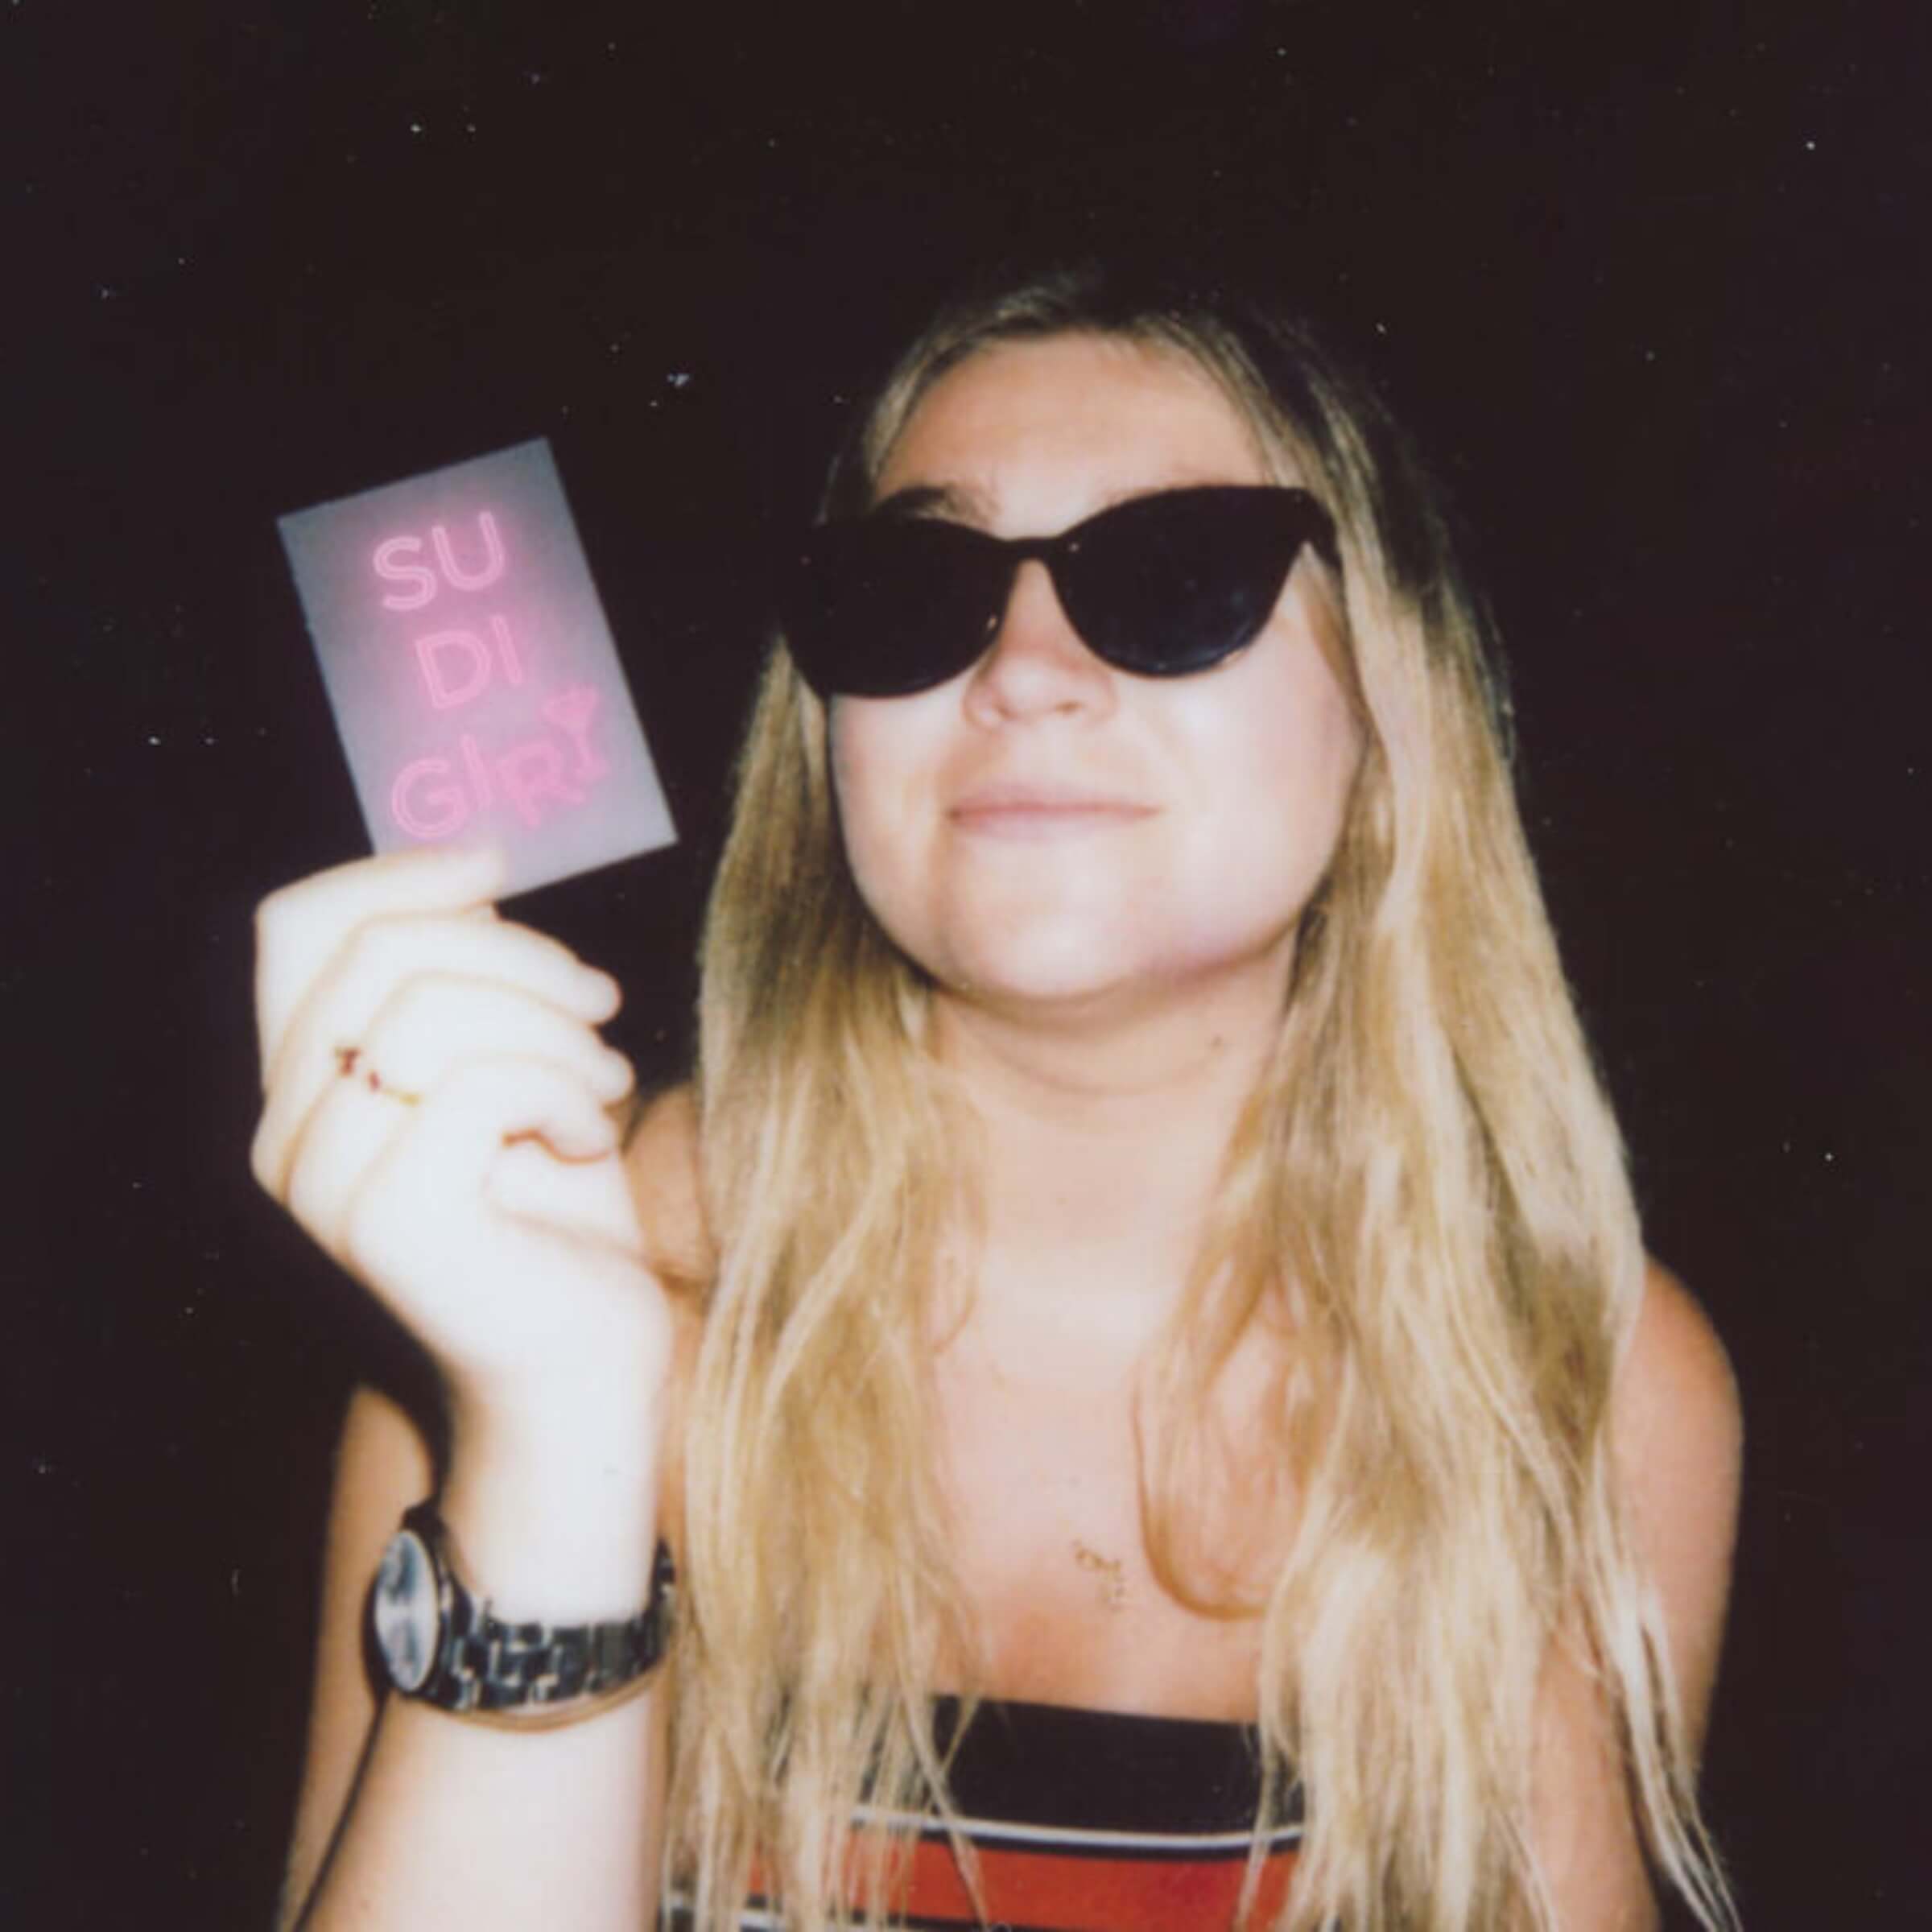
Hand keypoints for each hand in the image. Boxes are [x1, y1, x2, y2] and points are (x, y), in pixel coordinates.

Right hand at [251, 846, 671, 1440]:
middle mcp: (285, 1133)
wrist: (584, 1365)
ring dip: (553, 1029)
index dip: (396, 874)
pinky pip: (477, 1084)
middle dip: (517, 954)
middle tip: (600, 1004)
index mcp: (303, 1084)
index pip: (297, 927)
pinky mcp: (387, 1221)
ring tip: (607, 1077)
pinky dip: (564, 1091)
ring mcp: (323, 1183)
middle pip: (376, 951)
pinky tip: (592, 1135)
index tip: (498, 867)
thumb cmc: (558, 1216)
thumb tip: (473, 875)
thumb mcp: (511, 1068)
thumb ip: (467, 987)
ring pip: (429, 1011)